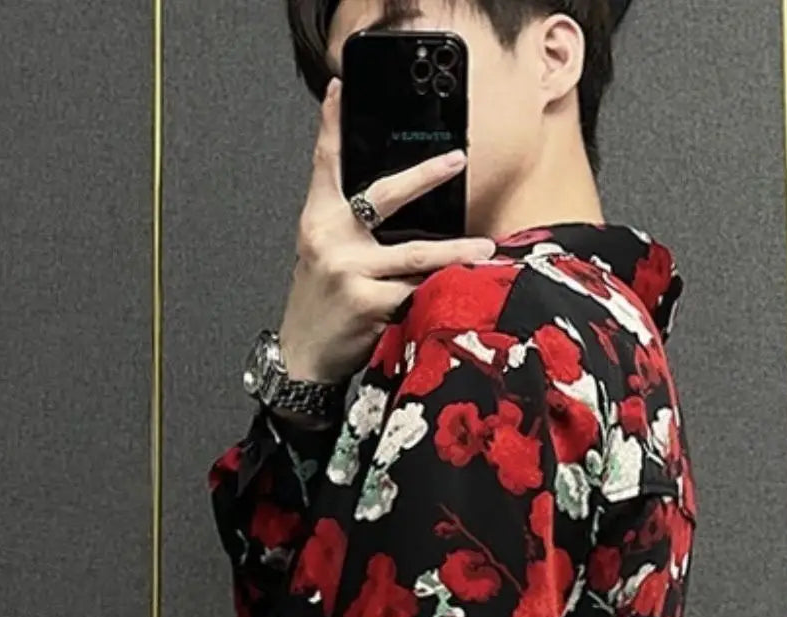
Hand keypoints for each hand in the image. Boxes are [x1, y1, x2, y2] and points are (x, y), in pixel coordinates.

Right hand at [278, 76, 497, 385]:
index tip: (341, 89)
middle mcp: (330, 240)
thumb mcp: (322, 255)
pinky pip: (415, 293)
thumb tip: (398, 205)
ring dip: (455, 251)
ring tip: (484, 248)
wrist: (303, 356)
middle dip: (424, 176)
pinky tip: (461, 292)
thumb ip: (350, 226)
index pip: (325, 164)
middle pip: (383, 196)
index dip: (331, 124)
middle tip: (457, 159)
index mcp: (318, 221)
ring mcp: (348, 271)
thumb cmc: (320, 305)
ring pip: (414, 254)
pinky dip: (439, 293)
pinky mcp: (366, 303)